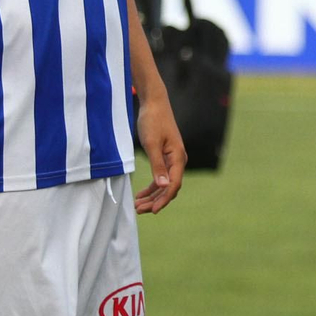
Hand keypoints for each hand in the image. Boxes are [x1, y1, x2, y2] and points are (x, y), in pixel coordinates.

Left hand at [133, 93, 185, 213]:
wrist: (154, 104)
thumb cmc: (153, 121)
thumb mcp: (152, 144)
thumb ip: (158, 166)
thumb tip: (164, 186)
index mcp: (178, 158)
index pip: (174, 185)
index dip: (164, 199)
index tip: (152, 211)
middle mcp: (178, 160)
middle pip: (170, 187)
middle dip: (155, 201)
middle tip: (138, 210)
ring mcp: (172, 159)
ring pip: (165, 184)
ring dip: (152, 196)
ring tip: (137, 206)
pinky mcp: (165, 157)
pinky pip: (161, 177)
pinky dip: (152, 187)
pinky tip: (141, 194)